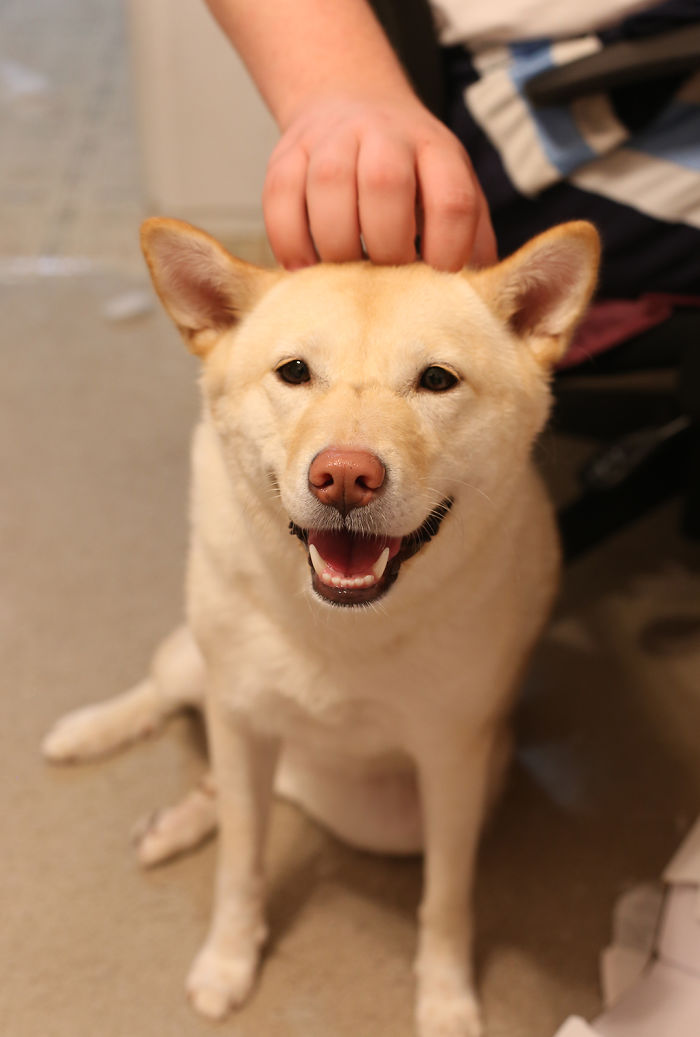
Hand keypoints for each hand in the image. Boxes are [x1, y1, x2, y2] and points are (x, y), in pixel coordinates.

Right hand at [263, 95, 496, 271]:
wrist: (352, 107)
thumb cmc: (410, 176)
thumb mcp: (451, 193)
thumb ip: (469, 243)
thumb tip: (483, 303)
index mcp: (437, 150)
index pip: (451, 198)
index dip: (447, 249)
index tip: (435, 283)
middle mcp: (385, 134)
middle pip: (385, 183)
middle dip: (384, 244)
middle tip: (384, 278)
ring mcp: (332, 139)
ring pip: (329, 185)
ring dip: (335, 244)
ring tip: (342, 277)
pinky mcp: (287, 152)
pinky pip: (280, 198)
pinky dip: (290, 242)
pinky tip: (305, 267)